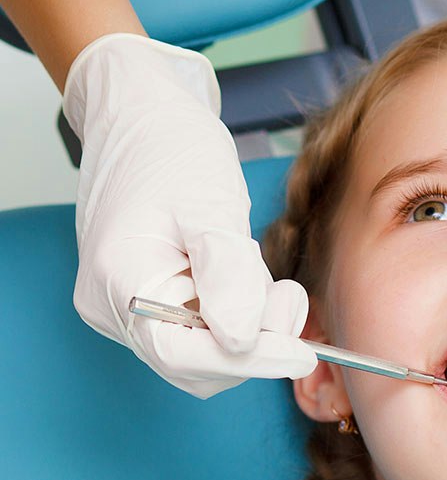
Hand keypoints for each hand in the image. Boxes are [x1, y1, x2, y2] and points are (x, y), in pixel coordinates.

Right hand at [63, 34, 316, 397]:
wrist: (141, 116)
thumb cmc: (171, 147)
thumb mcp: (212, 205)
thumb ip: (229, 276)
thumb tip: (244, 341)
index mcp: (119, 280)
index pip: (184, 355)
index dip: (248, 362)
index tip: (301, 354)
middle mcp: (113, 306)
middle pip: (196, 364)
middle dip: (253, 343)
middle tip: (287, 297)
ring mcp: (127, 308)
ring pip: (205, 353)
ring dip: (249, 328)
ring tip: (263, 275)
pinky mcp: (151, 302)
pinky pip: (203, 331)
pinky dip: (237, 316)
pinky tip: (246, 278)